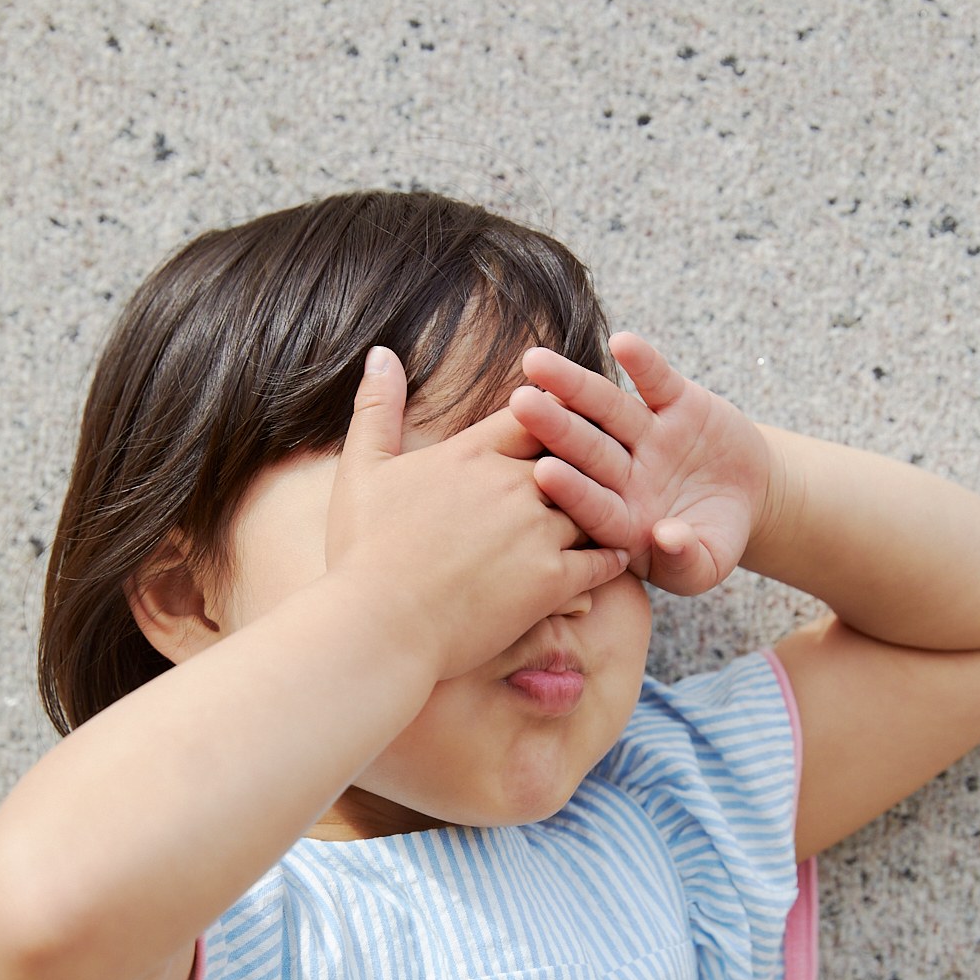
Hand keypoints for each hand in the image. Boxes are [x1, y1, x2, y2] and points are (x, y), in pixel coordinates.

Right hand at [325, 348, 629, 679]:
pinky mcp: (551, 582)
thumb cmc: (362, 553)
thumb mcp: (362, 470)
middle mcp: (512, 484)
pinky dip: (612, 557)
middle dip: (588, 460)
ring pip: (593, 506)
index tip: (560, 425)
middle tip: (610, 462)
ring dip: (604, 509)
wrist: (377, 627)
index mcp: (472, 453)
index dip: (550, 418)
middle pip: (573, 456)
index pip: (533, 415)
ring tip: (617, 510)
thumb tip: (380, 353)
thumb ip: (377, 408)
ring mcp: (536, 532)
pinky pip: (602, 561)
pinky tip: (616, 558)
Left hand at [508, 332, 782, 595]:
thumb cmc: (713, 541)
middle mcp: (626, 475)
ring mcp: (648, 437)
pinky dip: (643, 363)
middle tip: (518, 403)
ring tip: (536, 361)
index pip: (593, 505)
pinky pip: (656, 381)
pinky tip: (621, 342)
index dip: (572, 490)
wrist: (747, 497)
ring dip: (574, 385)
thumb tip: (667, 538)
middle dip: (554, 427)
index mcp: (623, 521)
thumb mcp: (707, 565)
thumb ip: (686, 561)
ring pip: (609, 408)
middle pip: (587, 449)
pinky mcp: (676, 404)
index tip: (543, 473)